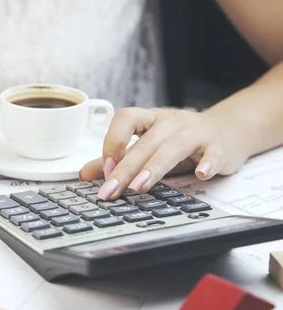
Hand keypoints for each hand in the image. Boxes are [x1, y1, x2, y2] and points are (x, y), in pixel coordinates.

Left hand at [79, 107, 248, 199]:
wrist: (226, 132)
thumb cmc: (180, 141)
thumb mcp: (147, 147)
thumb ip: (117, 159)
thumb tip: (83, 174)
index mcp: (150, 119)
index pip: (126, 118)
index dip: (112, 141)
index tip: (104, 168)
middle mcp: (170, 121)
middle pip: (145, 142)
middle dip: (125, 168)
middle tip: (110, 191)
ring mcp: (195, 131)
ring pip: (173, 146)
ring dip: (155, 167)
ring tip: (139, 186)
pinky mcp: (218, 145)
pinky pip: (213, 152)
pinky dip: (208, 162)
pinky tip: (200, 175)